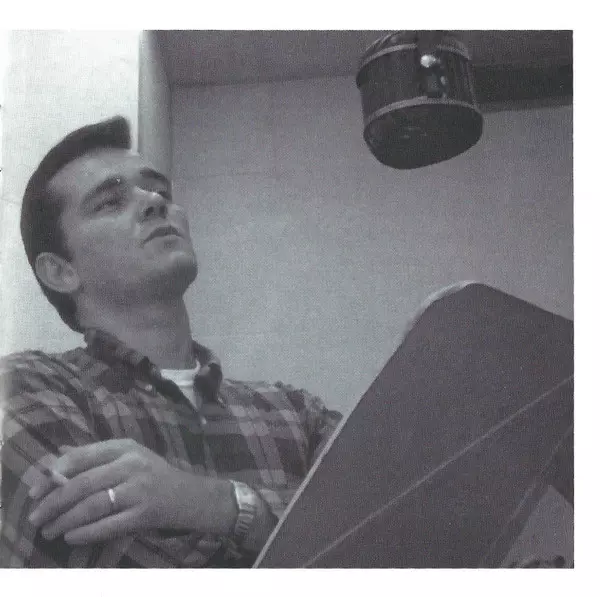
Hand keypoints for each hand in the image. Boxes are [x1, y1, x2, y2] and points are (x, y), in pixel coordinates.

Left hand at [27, 439, 235, 544]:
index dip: (54, 474)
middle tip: (35, 518)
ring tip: (49, 531)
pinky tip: (71, 538)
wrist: (191, 496)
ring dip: (65, 520)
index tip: (34, 491)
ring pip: (93, 505)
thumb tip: (59, 455)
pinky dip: (86, 533)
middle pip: (83, 483)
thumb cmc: (155, 476)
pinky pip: (109, 525)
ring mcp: (140, 488)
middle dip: (53, 502)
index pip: (81, 456)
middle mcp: (132, 464)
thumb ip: (96, 456)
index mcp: (125, 447)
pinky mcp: (146, 513)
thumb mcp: (129, 457)